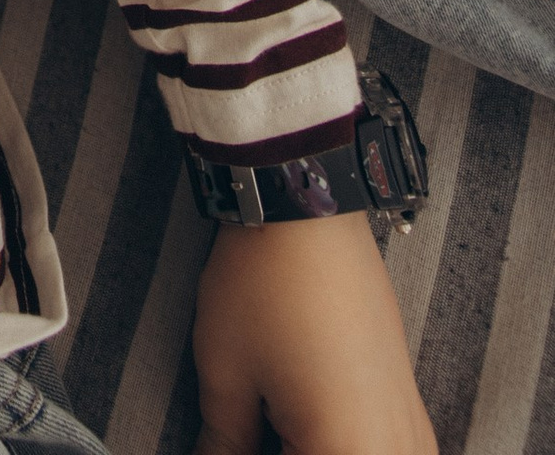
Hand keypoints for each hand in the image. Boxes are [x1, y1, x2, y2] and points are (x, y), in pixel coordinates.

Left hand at [191, 217, 432, 454]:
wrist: (310, 205)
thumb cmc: (265, 285)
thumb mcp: (227, 376)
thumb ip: (223, 446)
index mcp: (350, 452)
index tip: (224, 447)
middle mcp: (396, 448)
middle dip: (286, 449)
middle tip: (249, 430)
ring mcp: (412, 429)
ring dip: (315, 448)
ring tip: (275, 427)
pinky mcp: (411, 405)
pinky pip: (387, 452)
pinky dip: (347, 446)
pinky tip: (304, 432)